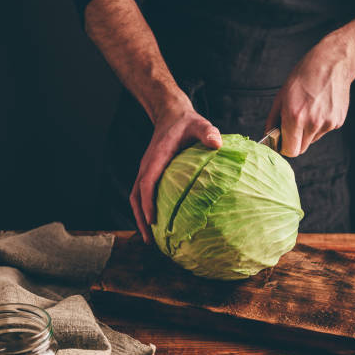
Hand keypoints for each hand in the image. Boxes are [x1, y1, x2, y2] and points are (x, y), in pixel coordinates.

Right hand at [130, 99, 221, 242]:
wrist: (171, 114)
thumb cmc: (187, 122)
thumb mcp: (200, 124)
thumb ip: (208, 132)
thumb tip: (217, 143)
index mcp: (156, 157)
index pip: (147, 182)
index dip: (148, 202)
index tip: (152, 220)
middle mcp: (147, 166)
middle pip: (137, 196)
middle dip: (141, 219)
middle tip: (151, 240)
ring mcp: (146, 171)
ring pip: (137, 198)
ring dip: (141, 218)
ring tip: (151, 239)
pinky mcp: (150, 174)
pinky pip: (144, 195)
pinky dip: (146, 210)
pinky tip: (157, 224)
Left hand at [265, 38, 353, 156]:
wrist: (332, 62)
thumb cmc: (305, 75)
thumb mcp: (281, 95)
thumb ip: (273, 119)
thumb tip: (268, 135)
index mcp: (295, 117)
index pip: (289, 150)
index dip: (284, 148)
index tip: (283, 142)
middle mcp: (312, 123)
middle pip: (301, 149)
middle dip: (295, 141)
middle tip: (294, 126)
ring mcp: (326, 123)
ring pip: (312, 140)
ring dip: (308, 132)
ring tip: (309, 110)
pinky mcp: (337, 121)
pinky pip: (324, 131)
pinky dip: (320, 124)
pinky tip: (320, 107)